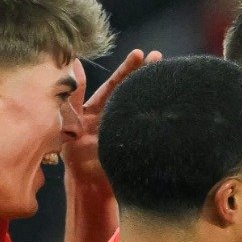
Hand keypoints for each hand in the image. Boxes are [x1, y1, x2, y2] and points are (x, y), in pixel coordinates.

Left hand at [62, 49, 162, 185]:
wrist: (90, 187)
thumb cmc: (76, 158)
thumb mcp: (68, 124)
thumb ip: (72, 98)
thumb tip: (73, 65)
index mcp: (96, 110)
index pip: (114, 85)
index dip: (127, 70)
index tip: (140, 54)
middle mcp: (114, 115)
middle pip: (130, 90)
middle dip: (143, 72)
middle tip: (157, 57)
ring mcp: (126, 128)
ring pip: (141, 104)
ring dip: (153, 90)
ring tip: (168, 73)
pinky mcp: (136, 141)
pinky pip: (148, 126)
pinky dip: (160, 115)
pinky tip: (173, 104)